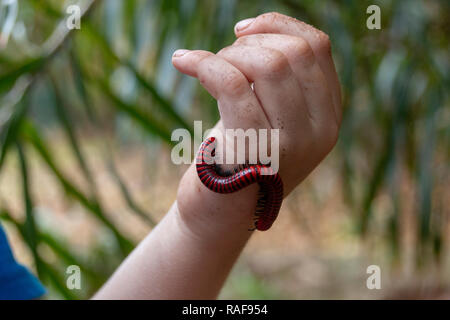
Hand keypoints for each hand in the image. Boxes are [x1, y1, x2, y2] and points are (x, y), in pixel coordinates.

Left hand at [172, 12, 341, 236]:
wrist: (221, 213)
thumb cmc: (242, 157)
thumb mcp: (274, 117)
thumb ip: (282, 80)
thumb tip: (255, 29)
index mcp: (329, 116)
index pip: (317, 47)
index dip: (277, 26)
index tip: (242, 31)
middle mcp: (320, 131)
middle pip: (292, 53)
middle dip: (248, 44)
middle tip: (221, 59)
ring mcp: (291, 145)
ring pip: (267, 65)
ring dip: (226, 56)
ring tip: (205, 69)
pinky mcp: (253, 153)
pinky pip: (231, 85)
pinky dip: (203, 64)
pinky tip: (182, 60)